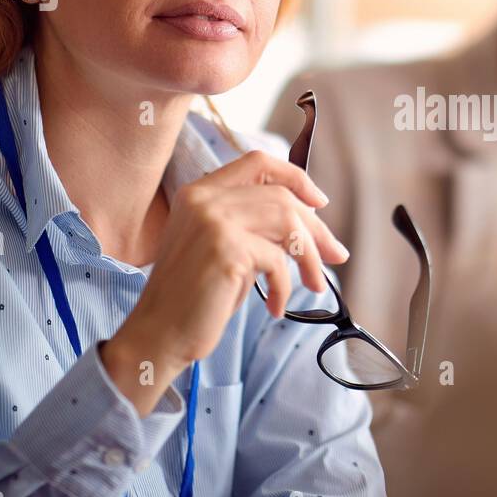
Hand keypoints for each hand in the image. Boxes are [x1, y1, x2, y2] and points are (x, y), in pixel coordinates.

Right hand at [103, 150, 347, 413]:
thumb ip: (256, 226)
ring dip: (310, 257)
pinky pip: (277, 260)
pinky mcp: (225, 249)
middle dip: (316, 228)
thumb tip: (315, 226)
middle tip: (336, 255)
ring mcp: (213, 220)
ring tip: (315, 284)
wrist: (159, 333)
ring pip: (286, 222)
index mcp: (199, 191)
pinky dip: (284, 286)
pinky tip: (275, 307)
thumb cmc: (196, 297)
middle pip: (281, 195)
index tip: (320, 202)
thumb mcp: (225, 248)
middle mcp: (204, 198)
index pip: (258, 162)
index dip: (295, 177)